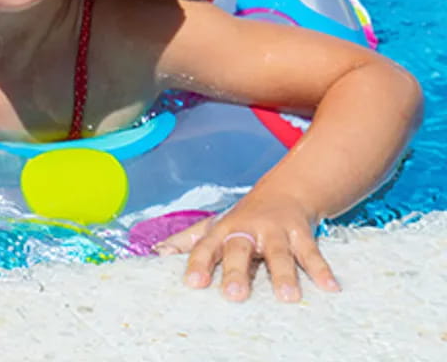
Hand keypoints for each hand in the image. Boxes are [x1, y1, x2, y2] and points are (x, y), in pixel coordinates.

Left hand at [154, 193, 340, 302]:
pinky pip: (312, 253)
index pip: (206, 247)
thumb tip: (158, 252)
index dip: (198, 264)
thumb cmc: (244, 217)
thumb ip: (189, 240)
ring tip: (287, 297)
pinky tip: (330, 288)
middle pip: (240, 249)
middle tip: (234, 295)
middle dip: (237, 271)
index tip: (193, 284)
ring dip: (283, 274)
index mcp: (224, 230)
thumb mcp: (216, 226)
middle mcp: (248, 229)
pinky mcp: (301, 233)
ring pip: (279, 253)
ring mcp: (276, 231)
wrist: (286, 190)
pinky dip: (321, 270)